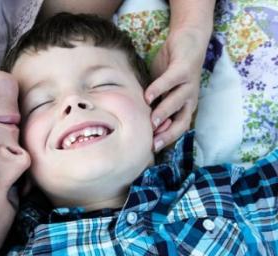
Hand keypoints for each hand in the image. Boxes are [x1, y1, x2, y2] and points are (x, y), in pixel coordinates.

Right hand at [145, 27, 207, 151]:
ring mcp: (189, 83)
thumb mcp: (160, 88)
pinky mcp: (184, 68)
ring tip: (151, 121)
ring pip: (177, 102)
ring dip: (164, 113)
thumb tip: (133, 115)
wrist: (188, 38)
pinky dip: (160, 88)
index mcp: (183, 106)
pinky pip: (172, 80)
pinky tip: (148, 95)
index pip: (177, 127)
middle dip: (168, 133)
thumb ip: (151, 101)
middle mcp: (189, 98)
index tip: (151, 149)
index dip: (166, 139)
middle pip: (182, 121)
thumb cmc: (171, 67)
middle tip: (153, 143)